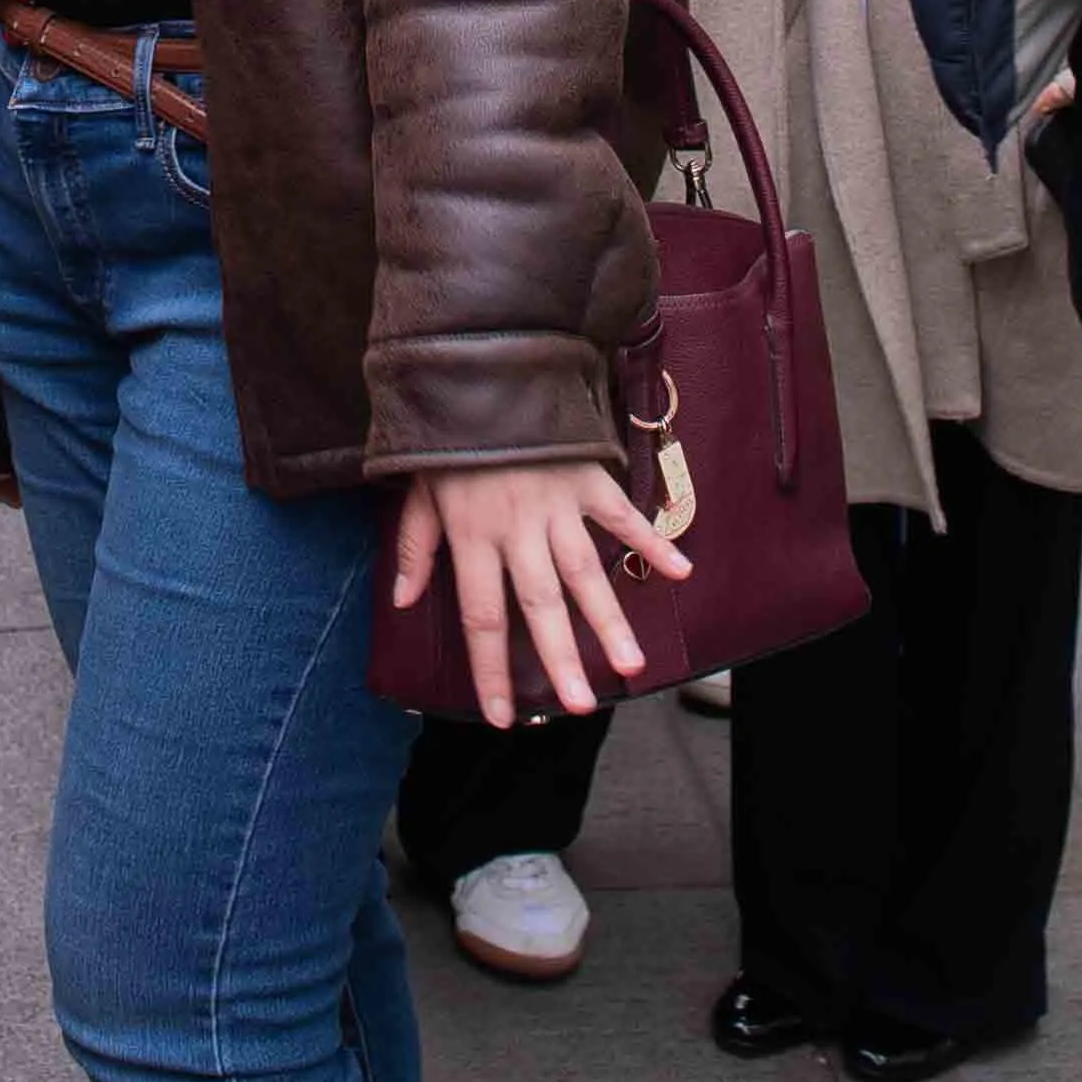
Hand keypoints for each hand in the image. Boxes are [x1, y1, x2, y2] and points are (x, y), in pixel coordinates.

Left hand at [386, 454, 689, 726]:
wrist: (477, 367)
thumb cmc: (444, 435)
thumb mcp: (416, 489)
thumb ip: (413, 547)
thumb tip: (403, 602)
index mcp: (470, 535)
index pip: (481, 616)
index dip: (490, 669)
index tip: (502, 715)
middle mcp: (515, 527)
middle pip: (538, 605)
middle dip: (559, 659)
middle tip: (580, 706)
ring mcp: (555, 503)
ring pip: (583, 571)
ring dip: (607, 619)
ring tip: (629, 664)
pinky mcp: (586, 477)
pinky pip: (621, 514)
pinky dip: (651, 541)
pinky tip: (679, 571)